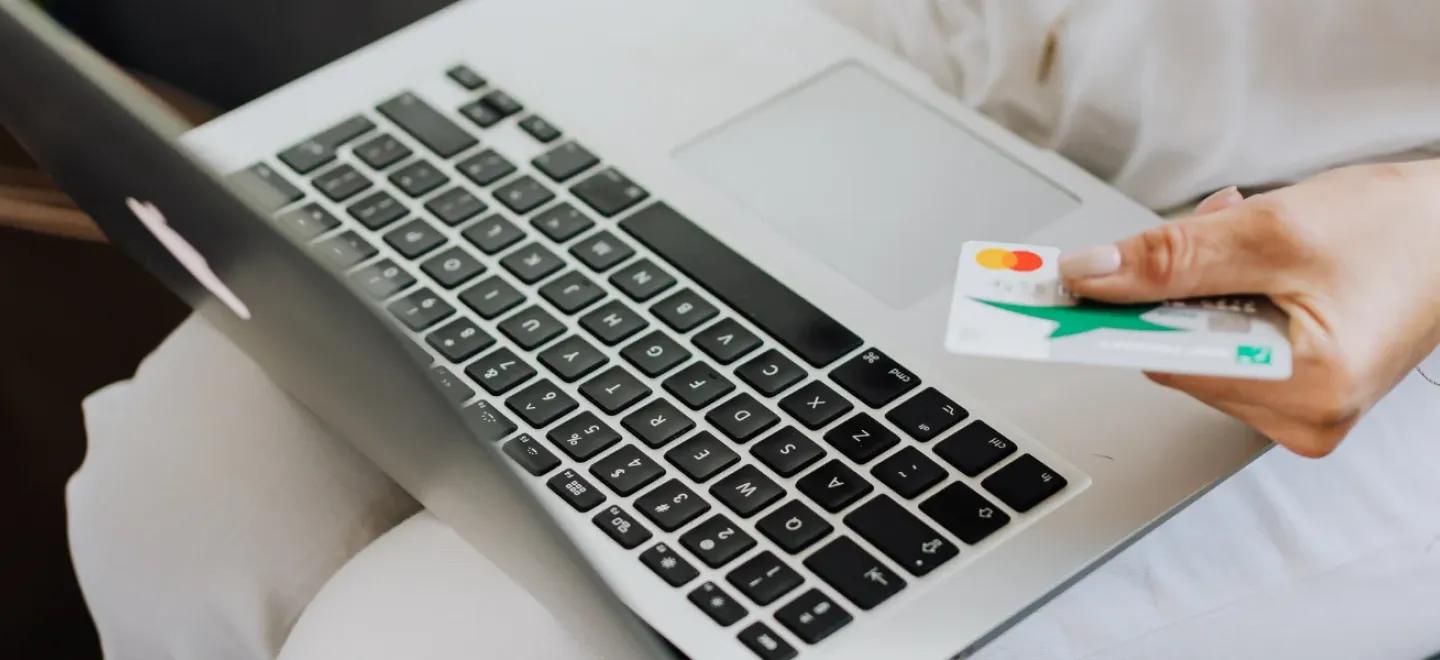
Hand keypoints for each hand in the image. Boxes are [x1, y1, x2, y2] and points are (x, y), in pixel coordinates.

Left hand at [1059, 160, 1439, 455]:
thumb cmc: (1401, 231)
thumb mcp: (1273, 230)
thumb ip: (1172, 257)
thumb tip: (1092, 277)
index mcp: (1306, 391)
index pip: (1167, 362)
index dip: (1109, 322)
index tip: (1052, 304)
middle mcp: (1301, 416)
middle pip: (1175, 352)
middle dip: (1177, 284)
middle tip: (1217, 228)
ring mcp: (1299, 408)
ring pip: (1194, 344)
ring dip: (1202, 283)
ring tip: (1256, 242)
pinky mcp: (1297, 388)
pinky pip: (1223, 344)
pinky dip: (1224, 296)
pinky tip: (1262, 263)